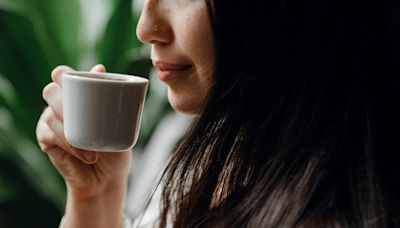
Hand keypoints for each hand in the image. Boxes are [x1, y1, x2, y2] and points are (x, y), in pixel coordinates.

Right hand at [36, 64, 131, 198]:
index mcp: (77, 95)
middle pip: (51, 90)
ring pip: (51, 114)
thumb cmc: (114, 147)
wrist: (107, 178)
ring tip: (94, 146)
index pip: (62, 75)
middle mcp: (61, 105)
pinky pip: (50, 134)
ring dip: (72, 129)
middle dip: (64, 98)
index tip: (86, 79)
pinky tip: (86, 154)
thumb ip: (109, 96)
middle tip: (82, 112)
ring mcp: (51, 121)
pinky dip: (70, 144)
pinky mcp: (45, 139)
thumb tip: (99, 68)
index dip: (64, 73)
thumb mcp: (118, 122)